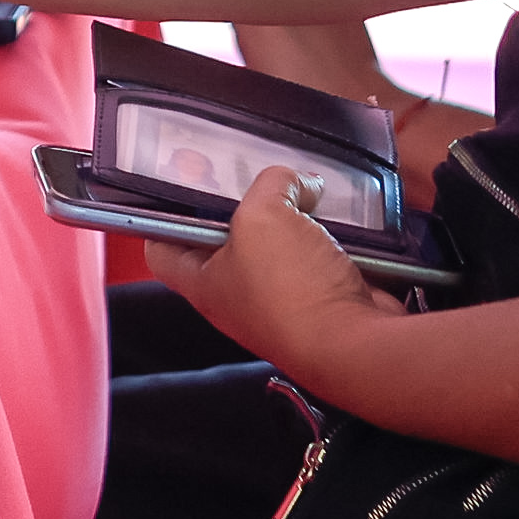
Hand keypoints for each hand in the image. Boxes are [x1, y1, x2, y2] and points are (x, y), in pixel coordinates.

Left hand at [145, 165, 397, 362]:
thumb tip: (300, 184)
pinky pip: (321, 255)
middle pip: (228, 238)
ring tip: (304, 189)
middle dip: (244, 205)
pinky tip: (338, 216)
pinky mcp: (322, 297)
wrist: (356, 344)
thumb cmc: (292, 290)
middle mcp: (238, 295)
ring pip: (281, 244)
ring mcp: (282, 298)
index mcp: (203, 283)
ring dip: (295, 217)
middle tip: (255, 175)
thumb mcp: (263, 215)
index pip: (163, 248)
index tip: (179, 186)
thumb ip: (272, 184)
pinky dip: (331, 236)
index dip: (163, 216)